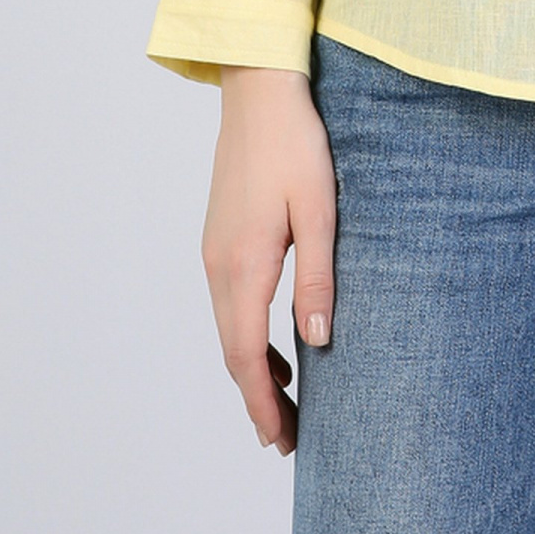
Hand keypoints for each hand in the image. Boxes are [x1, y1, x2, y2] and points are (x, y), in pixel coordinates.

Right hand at [201, 65, 335, 455]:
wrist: (258, 92)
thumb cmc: (296, 145)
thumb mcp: (320, 210)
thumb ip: (317, 276)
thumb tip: (316, 339)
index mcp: (243, 264)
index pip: (246, 356)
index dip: (262, 403)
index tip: (280, 441)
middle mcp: (218, 265)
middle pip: (232, 352)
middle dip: (258, 399)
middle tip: (287, 441)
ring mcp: (214, 251)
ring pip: (229, 329)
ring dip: (252, 370)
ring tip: (286, 405)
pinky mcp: (220, 238)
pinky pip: (230, 303)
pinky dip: (248, 337)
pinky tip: (277, 345)